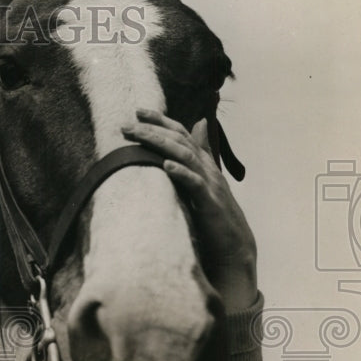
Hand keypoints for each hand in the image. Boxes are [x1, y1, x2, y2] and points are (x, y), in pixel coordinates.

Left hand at [121, 109, 257, 311]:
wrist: (233, 248)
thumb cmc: (213, 217)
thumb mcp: (202, 185)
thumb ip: (197, 158)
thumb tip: (198, 128)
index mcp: (203, 164)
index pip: (182, 134)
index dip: (162, 121)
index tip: (138, 111)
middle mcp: (207, 169)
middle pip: (180, 141)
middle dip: (153, 129)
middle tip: (127, 124)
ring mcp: (210, 185)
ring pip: (186, 156)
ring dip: (160, 144)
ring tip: (139, 136)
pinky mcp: (210, 204)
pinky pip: (195, 184)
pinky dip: (181, 173)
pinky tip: (165, 165)